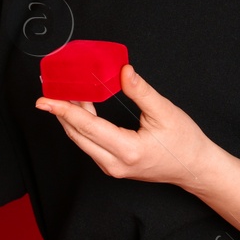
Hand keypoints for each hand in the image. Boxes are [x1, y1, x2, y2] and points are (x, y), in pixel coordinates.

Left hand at [34, 64, 218, 192]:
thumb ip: (141, 91)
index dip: (63, 109)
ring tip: (65, 93)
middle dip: (61, 111)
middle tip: (51, 89)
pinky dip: (82, 126)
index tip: (44, 99)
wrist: (195, 168)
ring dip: (71, 117)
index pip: (86, 126)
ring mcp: (112, 168)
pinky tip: (82, 108)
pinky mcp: (113, 166)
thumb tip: (123, 71)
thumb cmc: (184, 142)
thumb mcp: (165, 112)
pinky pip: (89, 144)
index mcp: (127, 150)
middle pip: (77, 134)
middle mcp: (115, 163)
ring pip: (81, 140)